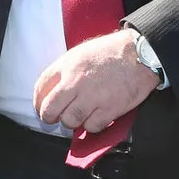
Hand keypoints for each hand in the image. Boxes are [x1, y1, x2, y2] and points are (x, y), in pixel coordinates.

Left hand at [33, 30, 158, 134]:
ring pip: (69, 121)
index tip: (41, 107)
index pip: (41, 88)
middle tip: (55, 119)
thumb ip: (65, 69)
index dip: (38, 102)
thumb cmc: (111, 51)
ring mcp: (92, 97)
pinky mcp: (109, 109)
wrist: (140, 54)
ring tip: (78, 117)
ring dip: (72, 122)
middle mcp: (76, 82)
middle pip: (50, 109)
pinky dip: (92, 126)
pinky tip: (95, 117)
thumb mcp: (81, 53)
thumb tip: (54, 89)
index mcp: (67, 65)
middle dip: (49, 117)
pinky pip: (91, 127)